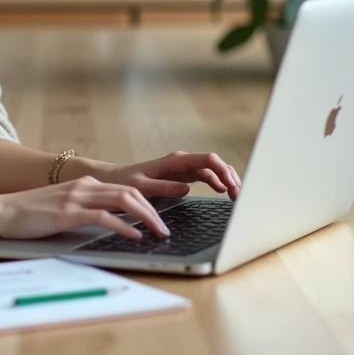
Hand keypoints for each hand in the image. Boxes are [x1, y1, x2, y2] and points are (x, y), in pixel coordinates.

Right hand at [0, 177, 170, 240]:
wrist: (0, 211)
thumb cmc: (29, 213)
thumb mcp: (63, 206)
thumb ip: (85, 208)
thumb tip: (110, 223)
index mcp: (85, 183)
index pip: (125, 189)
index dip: (147, 203)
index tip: (159, 218)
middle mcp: (84, 186)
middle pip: (130, 192)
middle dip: (153, 210)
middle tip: (165, 229)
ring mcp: (76, 197)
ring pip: (123, 201)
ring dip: (146, 217)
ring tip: (158, 232)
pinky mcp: (68, 212)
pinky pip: (103, 216)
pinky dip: (124, 226)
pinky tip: (134, 235)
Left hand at [96, 151, 240, 200]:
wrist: (114, 180)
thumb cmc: (125, 182)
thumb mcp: (141, 187)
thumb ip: (163, 187)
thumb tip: (187, 189)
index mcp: (175, 161)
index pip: (207, 159)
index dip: (223, 171)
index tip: (232, 186)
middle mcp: (182, 162)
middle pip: (215, 164)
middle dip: (229, 176)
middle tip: (239, 195)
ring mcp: (183, 169)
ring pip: (212, 170)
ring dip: (226, 180)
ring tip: (236, 195)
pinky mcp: (182, 176)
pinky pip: (205, 177)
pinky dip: (217, 183)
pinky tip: (223, 191)